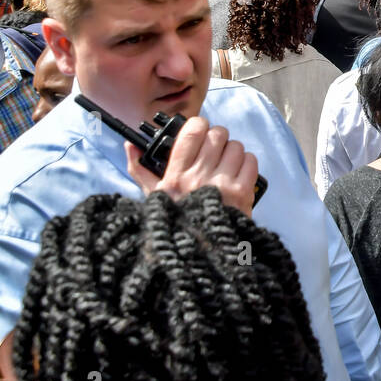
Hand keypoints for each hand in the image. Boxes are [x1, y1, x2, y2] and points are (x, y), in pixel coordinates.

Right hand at [126, 115, 258, 215]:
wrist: (201, 254)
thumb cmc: (176, 223)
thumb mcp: (154, 198)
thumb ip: (140, 170)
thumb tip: (130, 145)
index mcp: (175, 176)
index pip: (192, 132)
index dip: (199, 125)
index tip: (199, 131)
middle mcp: (198, 177)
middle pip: (217, 135)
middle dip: (217, 140)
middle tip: (214, 152)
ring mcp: (222, 184)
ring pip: (236, 146)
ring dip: (232, 153)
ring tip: (226, 166)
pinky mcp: (243, 193)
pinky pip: (250, 161)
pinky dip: (246, 164)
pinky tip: (238, 175)